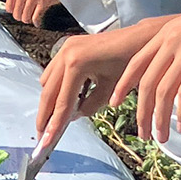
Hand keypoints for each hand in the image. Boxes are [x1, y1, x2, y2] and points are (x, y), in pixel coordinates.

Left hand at [7, 0, 78, 26]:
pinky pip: (36, 17)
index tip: (18, 13)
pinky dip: (36, 22)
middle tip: (26, 17)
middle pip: (16, 13)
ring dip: (29, 20)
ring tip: (32, 19)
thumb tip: (19, 2)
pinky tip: (37, 22)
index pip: (9, 6)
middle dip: (21, 17)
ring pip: (25, 17)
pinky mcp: (44, 1)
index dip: (14, 11)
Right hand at [36, 26, 151, 137]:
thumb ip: (90, 105)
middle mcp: (65, 54)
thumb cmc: (131, 62)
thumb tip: (71, 117)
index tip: (45, 141)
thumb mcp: (110, 89)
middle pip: (48, 92)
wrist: (139, 38)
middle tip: (41, 136)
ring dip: (49, 101)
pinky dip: (55, 87)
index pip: (63, 101)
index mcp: (77, 64)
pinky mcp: (68, 47)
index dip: (54, 124)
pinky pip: (54, 71)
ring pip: (47, 82)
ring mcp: (65, 48)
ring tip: (51, 121)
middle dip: (44, 116)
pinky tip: (62, 100)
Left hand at [114, 0, 180, 143]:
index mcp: (167, 34)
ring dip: (160, 119)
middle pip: (147, 83)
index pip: (137, 63)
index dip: (124, 84)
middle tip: (143, 134)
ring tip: (162, 137)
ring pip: (164, 92)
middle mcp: (172, 42)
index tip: (115, 103)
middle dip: (142, 112)